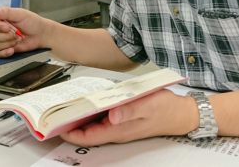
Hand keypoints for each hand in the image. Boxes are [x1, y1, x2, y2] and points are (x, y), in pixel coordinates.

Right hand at [0, 7, 46, 56]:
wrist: (40, 35)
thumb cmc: (32, 22)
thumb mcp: (21, 14)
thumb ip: (7, 12)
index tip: (7, 27)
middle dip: (6, 36)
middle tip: (17, 33)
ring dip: (7, 43)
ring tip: (17, 39)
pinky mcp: (2, 49)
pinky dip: (4, 52)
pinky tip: (12, 49)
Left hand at [61, 90, 198, 145]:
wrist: (184, 112)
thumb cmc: (167, 108)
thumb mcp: (147, 104)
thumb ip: (129, 110)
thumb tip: (112, 115)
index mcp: (119, 129)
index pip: (88, 137)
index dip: (69, 133)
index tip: (54, 126)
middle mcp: (117, 130)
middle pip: (87, 132)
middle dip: (70, 125)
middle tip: (54, 113)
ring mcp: (121, 125)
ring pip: (94, 125)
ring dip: (80, 118)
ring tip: (66, 106)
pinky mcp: (125, 118)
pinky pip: (104, 118)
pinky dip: (93, 112)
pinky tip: (89, 101)